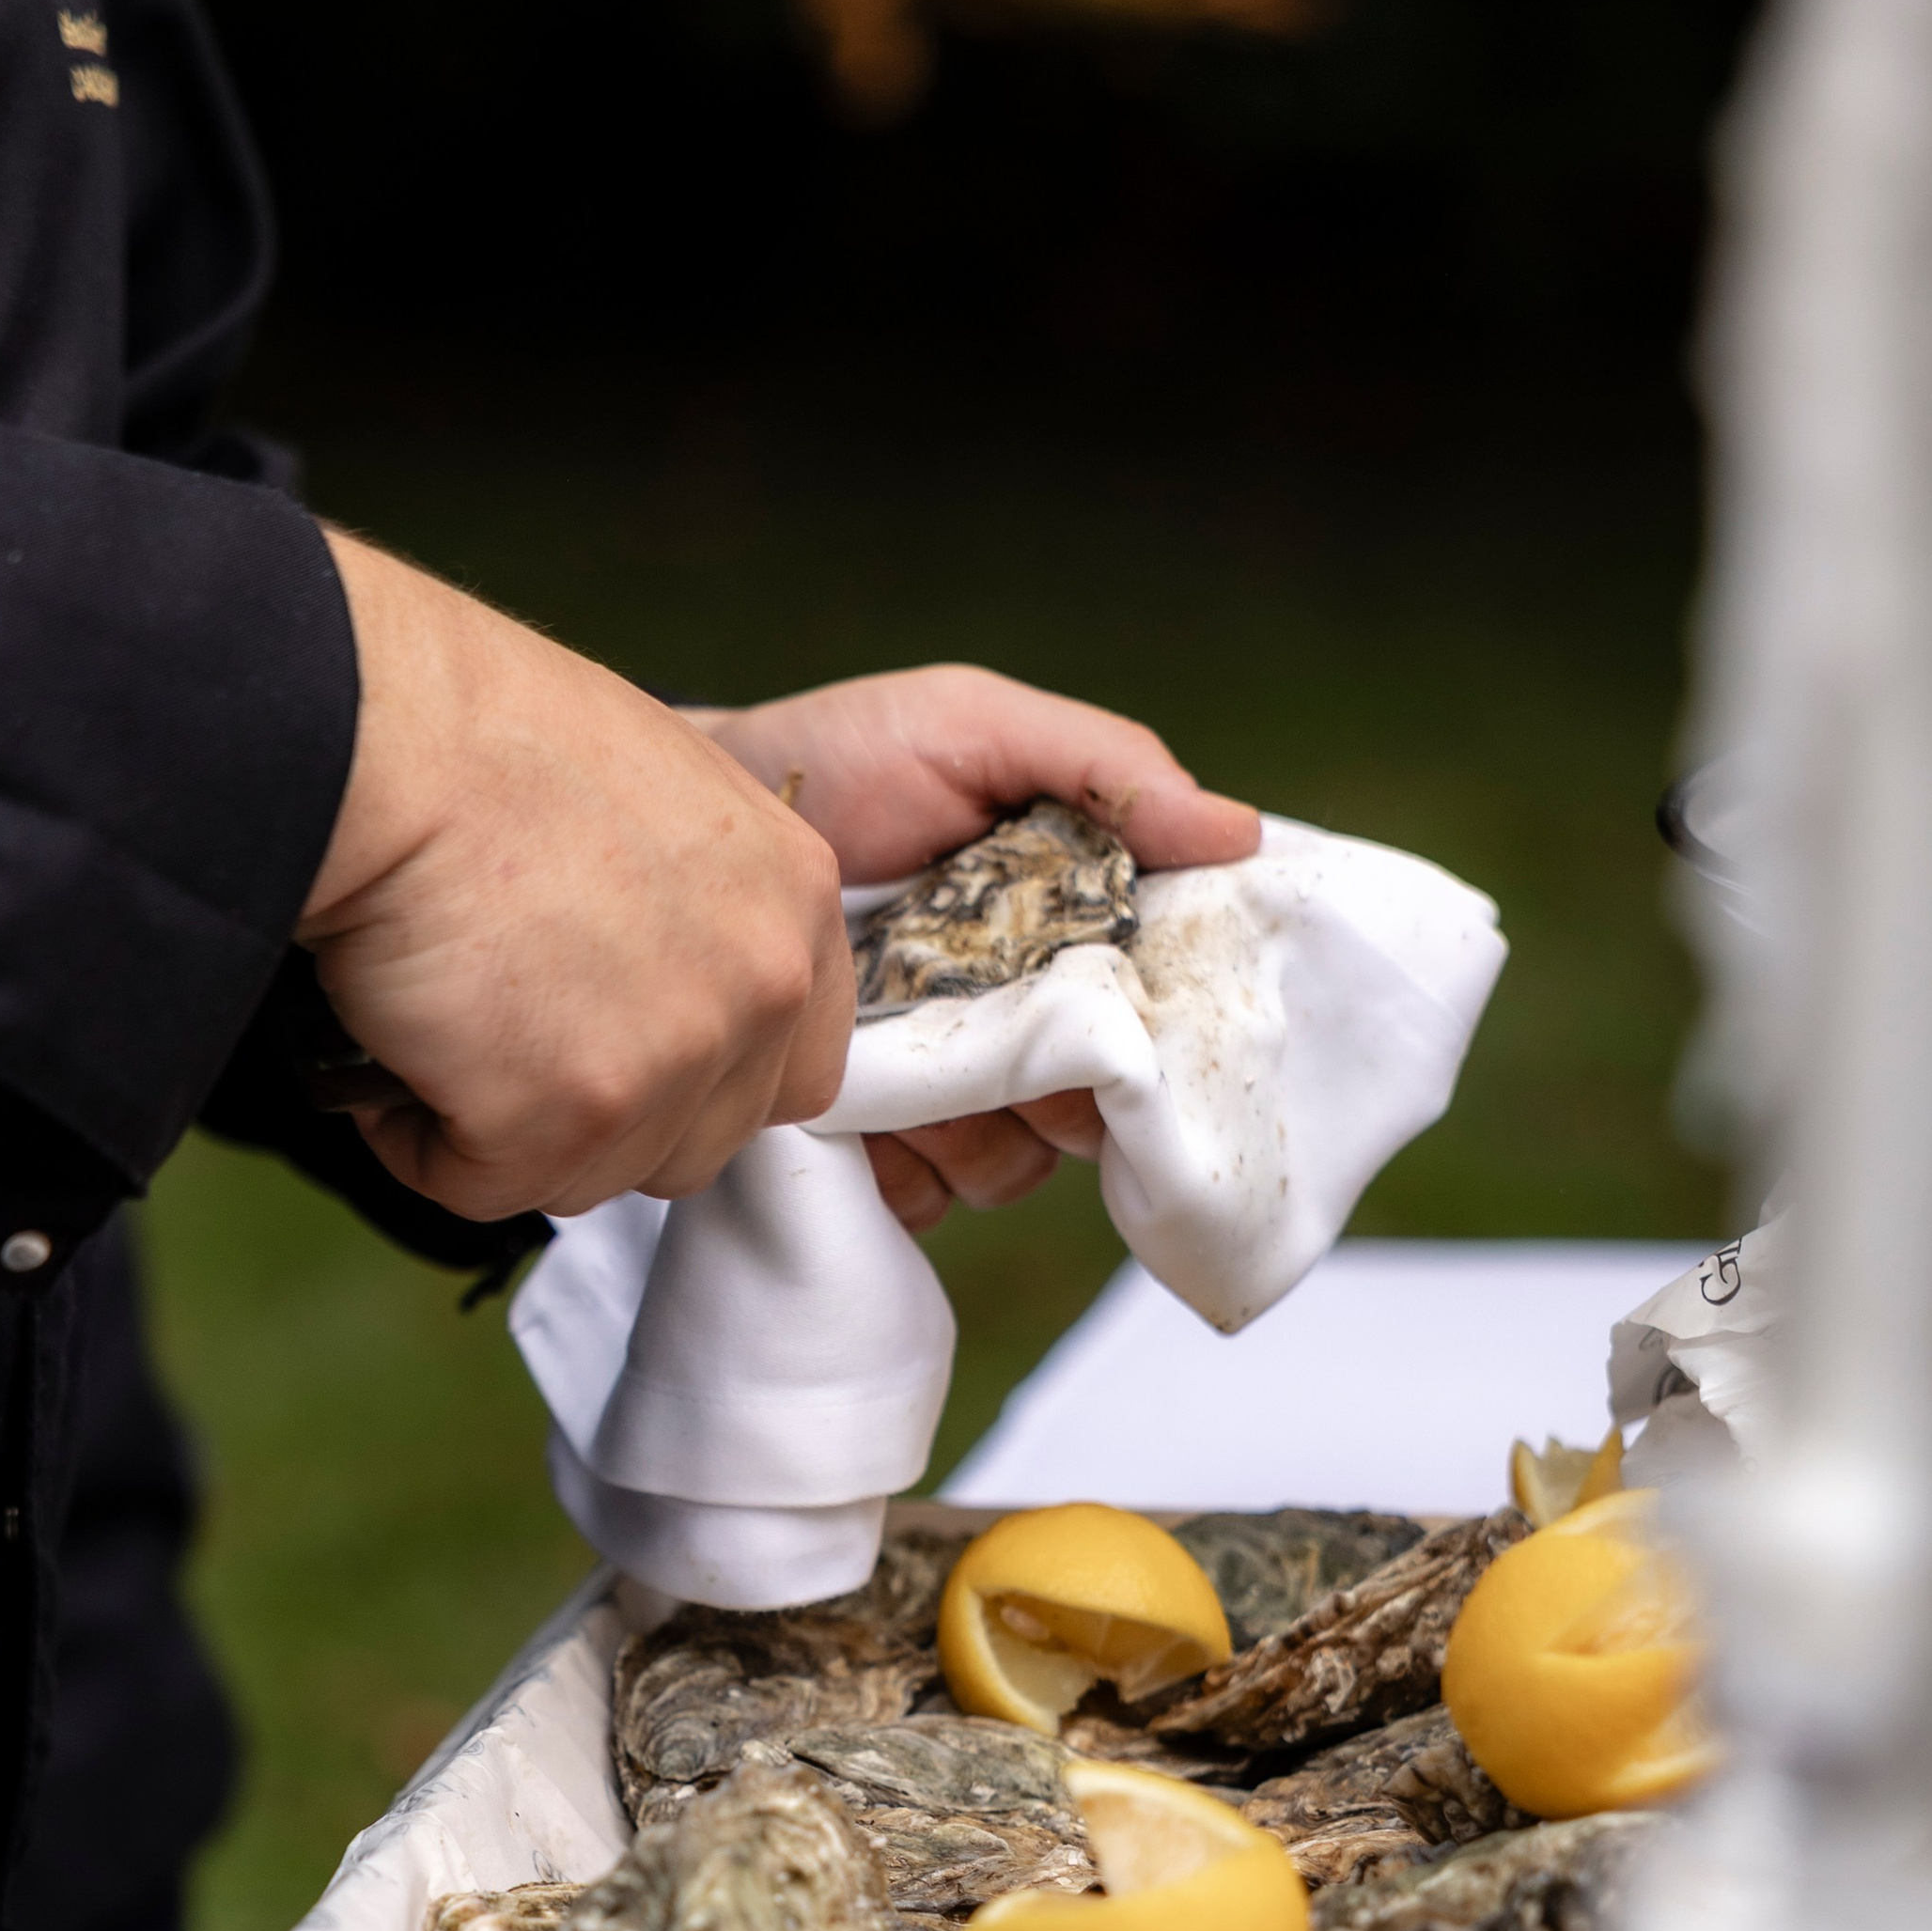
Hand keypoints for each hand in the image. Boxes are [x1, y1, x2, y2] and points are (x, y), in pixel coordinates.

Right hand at [302, 535, 854, 1219]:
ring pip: (592, 1175)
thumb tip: (652, 990)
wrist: (389, 735)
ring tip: (441, 1029)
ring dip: (509, 1133)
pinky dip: (426, 1143)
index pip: (795, 1070)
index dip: (701, 1080)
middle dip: (604, 1117)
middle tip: (510, 1036)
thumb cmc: (487, 741)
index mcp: (794, 903)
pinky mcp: (568, 1113)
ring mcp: (672, 1058)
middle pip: (697, 1144)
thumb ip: (700, 913)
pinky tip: (397, 1052)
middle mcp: (761, 986)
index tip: (620, 1047)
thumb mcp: (660, 803)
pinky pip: (489, 1187)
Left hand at [688, 665, 1255, 1232]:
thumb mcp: (976, 728)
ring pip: (1021, 1167)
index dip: (1157, 1032)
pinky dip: (905, 1170)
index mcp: (1075, 941)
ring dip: (977, 1128)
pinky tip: (860, 1108)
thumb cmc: (841, 759)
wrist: (690, 823)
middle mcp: (1024, 1027)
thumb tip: (1241, 833)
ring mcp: (950, 1094)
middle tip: (1001, 1032)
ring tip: (906, 1055)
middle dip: (1066, 1090)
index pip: (1162, 1021)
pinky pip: (930, 1202)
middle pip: (1104, 1116)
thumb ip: (1107, 769)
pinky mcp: (875, 1150)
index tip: (1120, 1007)